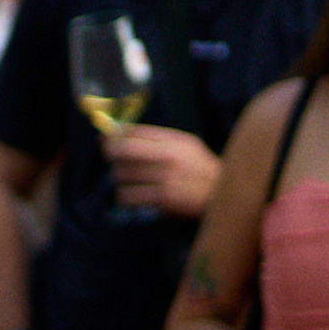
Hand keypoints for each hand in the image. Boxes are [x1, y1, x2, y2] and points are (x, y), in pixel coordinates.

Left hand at [103, 124, 220, 218]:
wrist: (223, 195)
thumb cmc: (200, 169)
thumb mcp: (186, 146)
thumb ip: (159, 139)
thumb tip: (122, 133)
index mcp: (175, 141)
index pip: (135, 131)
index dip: (114, 134)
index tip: (105, 138)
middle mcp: (169, 156)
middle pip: (124, 149)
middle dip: (110, 152)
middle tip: (109, 156)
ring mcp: (166, 177)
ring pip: (123, 173)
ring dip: (119, 177)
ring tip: (128, 179)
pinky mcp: (164, 197)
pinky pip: (129, 195)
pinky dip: (125, 196)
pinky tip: (131, 195)